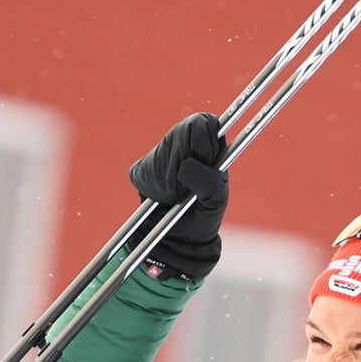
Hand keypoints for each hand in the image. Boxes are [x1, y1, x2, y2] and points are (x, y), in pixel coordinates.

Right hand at [126, 113, 229, 280]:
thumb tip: (186, 166)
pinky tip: (163, 195)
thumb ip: (209, 181)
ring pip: (162, 150)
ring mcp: (165, 155)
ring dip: (170, 176)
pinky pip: (144, 169)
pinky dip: (152, 185)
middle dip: (185, 157)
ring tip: (177, 193)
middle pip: (181, 131)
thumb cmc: (203, 217)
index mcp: (212, 149)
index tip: (203, 156)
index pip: (204, 123)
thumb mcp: (216, 202)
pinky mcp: (144, 169)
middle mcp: (189, 147)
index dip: (202, 135)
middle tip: (189, 181)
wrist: (177, 239)